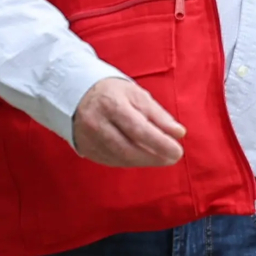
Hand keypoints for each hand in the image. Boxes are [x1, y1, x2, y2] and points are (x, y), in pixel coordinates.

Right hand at [71, 77, 186, 166]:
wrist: (77, 94)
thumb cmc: (113, 93)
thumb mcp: (138, 95)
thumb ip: (159, 115)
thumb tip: (179, 133)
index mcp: (111, 105)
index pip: (139, 130)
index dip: (160, 143)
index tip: (178, 150)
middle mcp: (96, 123)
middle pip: (128, 149)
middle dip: (154, 157)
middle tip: (173, 158)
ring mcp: (88, 138)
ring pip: (120, 158)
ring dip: (144, 161)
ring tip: (161, 157)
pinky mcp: (85, 149)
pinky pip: (112, 161)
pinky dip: (131, 162)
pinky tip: (142, 157)